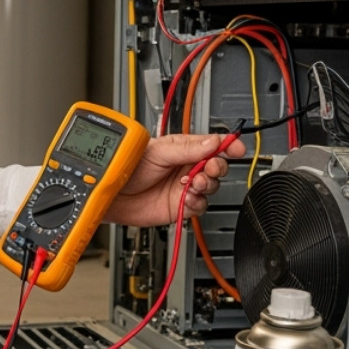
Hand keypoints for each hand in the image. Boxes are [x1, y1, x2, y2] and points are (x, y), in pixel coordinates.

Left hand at [103, 133, 245, 227]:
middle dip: (217, 167)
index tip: (237, 148)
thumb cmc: (127, 166)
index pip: (212, 145)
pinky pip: (200, 206)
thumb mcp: (159, 151)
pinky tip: (186, 198)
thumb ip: (188, 149)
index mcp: (183, 149)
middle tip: (208, 169)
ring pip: (211, 187)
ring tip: (192, 183)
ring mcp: (184, 187)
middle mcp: (186, 167)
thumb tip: (213, 142)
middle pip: (217, 167)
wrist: (111, 193)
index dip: (227, 145)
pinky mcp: (180, 206)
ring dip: (206, 185)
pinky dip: (197, 202)